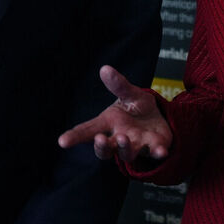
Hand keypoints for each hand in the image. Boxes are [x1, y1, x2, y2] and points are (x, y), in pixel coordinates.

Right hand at [58, 65, 172, 161]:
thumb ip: (119, 85)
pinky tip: (160, 151)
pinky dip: (158, 153)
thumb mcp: (130, 94)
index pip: (88, 131)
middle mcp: (119, 138)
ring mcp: (137, 145)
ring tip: (123, 138)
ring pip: (127, 153)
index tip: (62, 141)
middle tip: (100, 139)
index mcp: (109, 124)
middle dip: (101, 146)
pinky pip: (155, 153)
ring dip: (124, 148)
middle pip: (105, 149)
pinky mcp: (155, 147)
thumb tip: (105, 69)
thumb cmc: (138, 109)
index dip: (74, 136)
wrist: (161, 118)